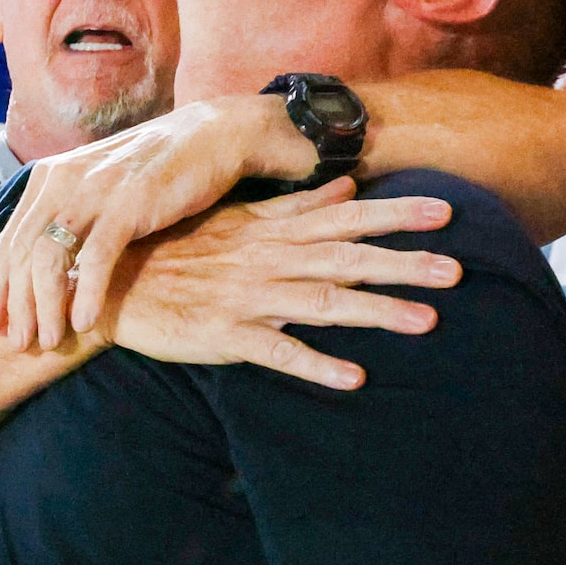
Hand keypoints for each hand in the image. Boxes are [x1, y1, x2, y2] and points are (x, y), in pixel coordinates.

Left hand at [0, 94, 327, 347]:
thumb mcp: (97, 188)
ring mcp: (94, 190)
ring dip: (46, 306)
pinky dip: (87, 293)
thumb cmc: (156, 172)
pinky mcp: (129, 202)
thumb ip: (67, 219)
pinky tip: (85, 324)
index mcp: (48, 179)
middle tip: (17, 344)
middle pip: (20, 255)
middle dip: (16, 305)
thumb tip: (44, 270)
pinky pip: (95, 257)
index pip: (8, 242)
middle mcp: (61, 181)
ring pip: (49, 258)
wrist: (213, 135)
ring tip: (49, 341)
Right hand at [93, 181, 458, 389]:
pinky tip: (354, 377)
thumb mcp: (233, 220)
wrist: (107, 286)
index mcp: (268, 231)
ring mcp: (245, 298)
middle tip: (457, 270)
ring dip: (374, 312)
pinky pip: (276, 352)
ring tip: (427, 322)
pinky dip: (315, 364)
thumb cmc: (172, 252)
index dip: (393, 214)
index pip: (342, 218)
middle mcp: (264, 261)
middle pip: (344, 260)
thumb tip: (348, 186)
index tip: (445, 209)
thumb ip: (292, 206)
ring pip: (321, 303)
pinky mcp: (223, 335)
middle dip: (402, 264)